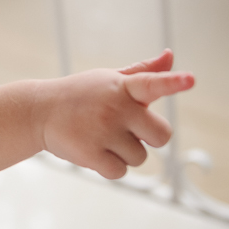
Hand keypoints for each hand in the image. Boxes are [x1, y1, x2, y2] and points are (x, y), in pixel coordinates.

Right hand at [38, 49, 193, 179]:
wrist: (38, 111)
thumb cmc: (81, 95)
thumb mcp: (109, 79)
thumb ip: (144, 72)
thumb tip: (170, 57)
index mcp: (123, 87)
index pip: (153, 83)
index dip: (173, 82)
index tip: (190, 79)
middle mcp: (114, 107)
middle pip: (161, 136)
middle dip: (148, 138)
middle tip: (126, 130)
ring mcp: (102, 131)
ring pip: (139, 157)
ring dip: (124, 154)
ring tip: (100, 138)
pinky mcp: (90, 154)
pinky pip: (119, 171)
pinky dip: (109, 167)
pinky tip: (93, 151)